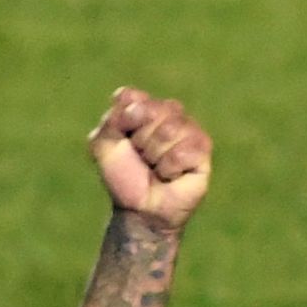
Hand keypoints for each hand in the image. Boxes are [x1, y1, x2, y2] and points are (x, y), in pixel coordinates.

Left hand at [89, 88, 210, 231]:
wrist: (140, 209)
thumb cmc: (124, 177)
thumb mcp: (103, 147)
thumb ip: (111, 121)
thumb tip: (134, 105)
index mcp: (145, 108)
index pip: (132, 98)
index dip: (123, 121)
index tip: (122, 140)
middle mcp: (170, 114)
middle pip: (152, 111)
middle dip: (139, 141)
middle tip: (141, 158)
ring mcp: (189, 129)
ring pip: (169, 131)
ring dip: (154, 156)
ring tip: (155, 167)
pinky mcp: (203, 148)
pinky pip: (181, 152)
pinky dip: (168, 169)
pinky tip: (170, 175)